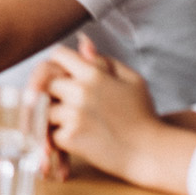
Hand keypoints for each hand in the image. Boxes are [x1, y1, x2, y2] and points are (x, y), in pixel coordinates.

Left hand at [36, 36, 195, 194]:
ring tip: (70, 122)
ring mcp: (74, 114)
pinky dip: (58, 137)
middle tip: (60, 102)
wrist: (152, 153)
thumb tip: (82, 41)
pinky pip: (49, 132)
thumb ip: (104, 60)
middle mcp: (80, 91)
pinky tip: (76, 139)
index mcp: (94, 73)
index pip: (57, 55)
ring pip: (43, 107)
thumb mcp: (132, 80)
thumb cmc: (144, 116)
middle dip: (49, 90)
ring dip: (52, 115)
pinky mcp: (71, 137)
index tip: (59, 75)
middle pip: (44, 81)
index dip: (55, 64)